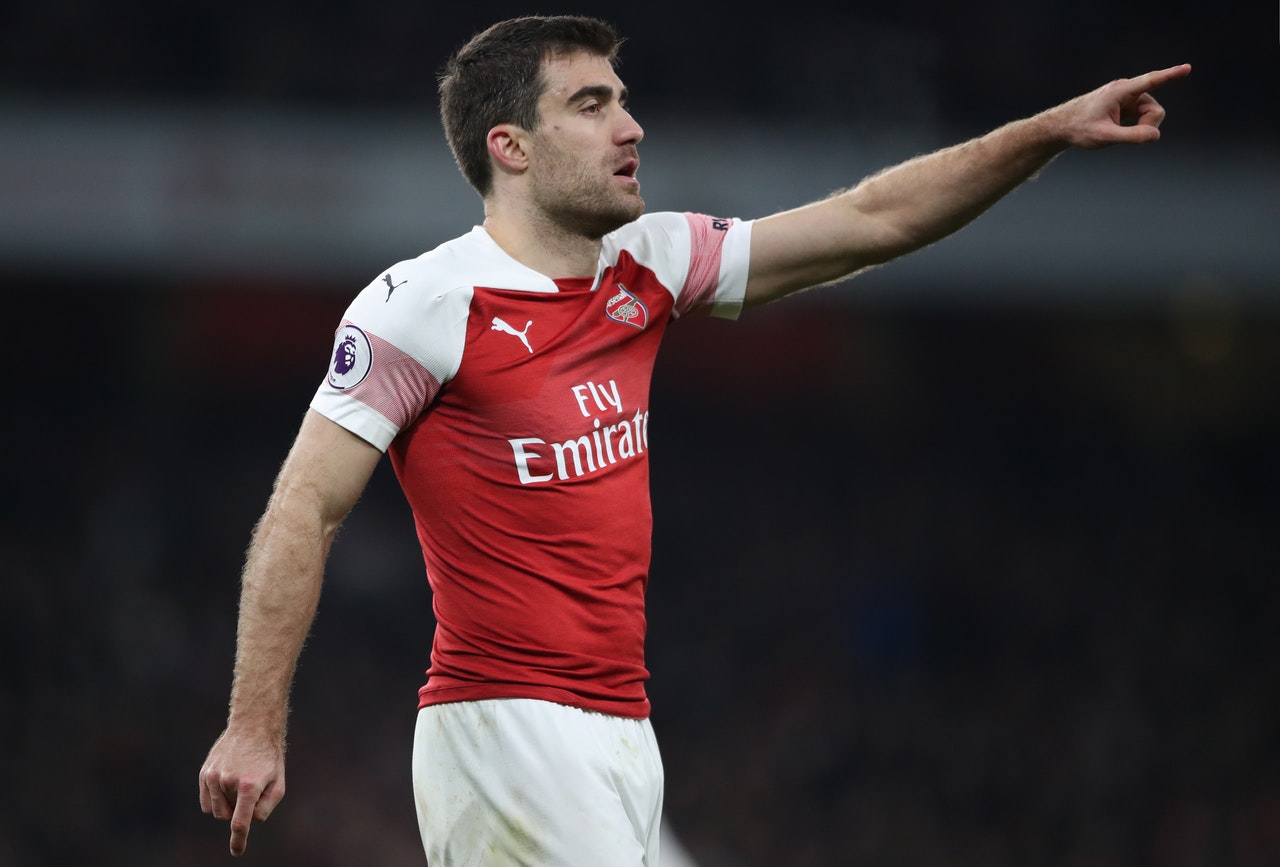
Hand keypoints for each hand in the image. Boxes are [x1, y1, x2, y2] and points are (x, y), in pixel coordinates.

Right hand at [199, 727, 285, 855]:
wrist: (253, 727)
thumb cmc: (269, 757)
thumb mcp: (278, 782)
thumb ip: (266, 806)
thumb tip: (251, 820)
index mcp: (249, 785)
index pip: (240, 822)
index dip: (238, 840)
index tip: (236, 851)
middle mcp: (228, 781)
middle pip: (229, 816)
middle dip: (238, 811)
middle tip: (250, 791)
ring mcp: (213, 776)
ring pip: (216, 810)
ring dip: (227, 805)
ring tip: (239, 783)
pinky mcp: (204, 773)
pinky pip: (206, 801)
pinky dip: (215, 800)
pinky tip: (226, 784)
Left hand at [1056, 64, 1190, 148]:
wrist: (1061, 127)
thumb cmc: (1079, 129)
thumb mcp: (1105, 137)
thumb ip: (1131, 136)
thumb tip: (1156, 136)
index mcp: (1120, 91)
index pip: (1151, 81)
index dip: (1170, 75)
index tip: (1187, 68)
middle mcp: (1126, 90)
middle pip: (1154, 109)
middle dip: (1148, 125)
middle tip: (1129, 137)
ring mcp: (1126, 98)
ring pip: (1149, 114)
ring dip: (1140, 127)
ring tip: (1116, 133)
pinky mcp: (1125, 105)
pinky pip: (1141, 117)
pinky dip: (1135, 127)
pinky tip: (1117, 129)